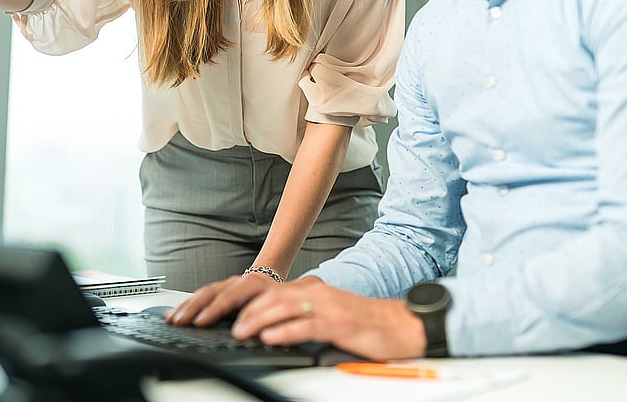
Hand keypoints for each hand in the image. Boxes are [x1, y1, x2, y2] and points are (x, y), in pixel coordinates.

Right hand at [167, 272, 277, 327]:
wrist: (271, 282)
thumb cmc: (275, 299)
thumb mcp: (276, 308)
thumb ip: (263, 319)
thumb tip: (249, 332)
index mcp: (251, 285)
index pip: (228, 298)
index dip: (213, 311)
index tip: (200, 322)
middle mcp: (234, 282)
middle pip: (210, 294)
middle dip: (192, 309)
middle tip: (179, 322)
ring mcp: (223, 285)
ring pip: (201, 294)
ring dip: (185, 308)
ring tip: (172, 320)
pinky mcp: (215, 291)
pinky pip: (198, 297)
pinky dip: (184, 306)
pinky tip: (172, 314)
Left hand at [229, 276, 426, 360]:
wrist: (401, 325)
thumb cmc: (365, 323)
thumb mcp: (328, 313)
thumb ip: (302, 314)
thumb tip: (271, 325)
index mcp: (312, 290)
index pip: (270, 292)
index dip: (245, 302)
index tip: (225, 313)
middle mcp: (317, 293)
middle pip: (271, 297)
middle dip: (244, 310)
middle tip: (225, 323)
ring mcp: (328, 307)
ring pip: (284, 308)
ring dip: (258, 320)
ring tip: (240, 330)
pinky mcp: (340, 324)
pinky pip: (307, 326)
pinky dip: (285, 331)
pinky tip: (271, 336)